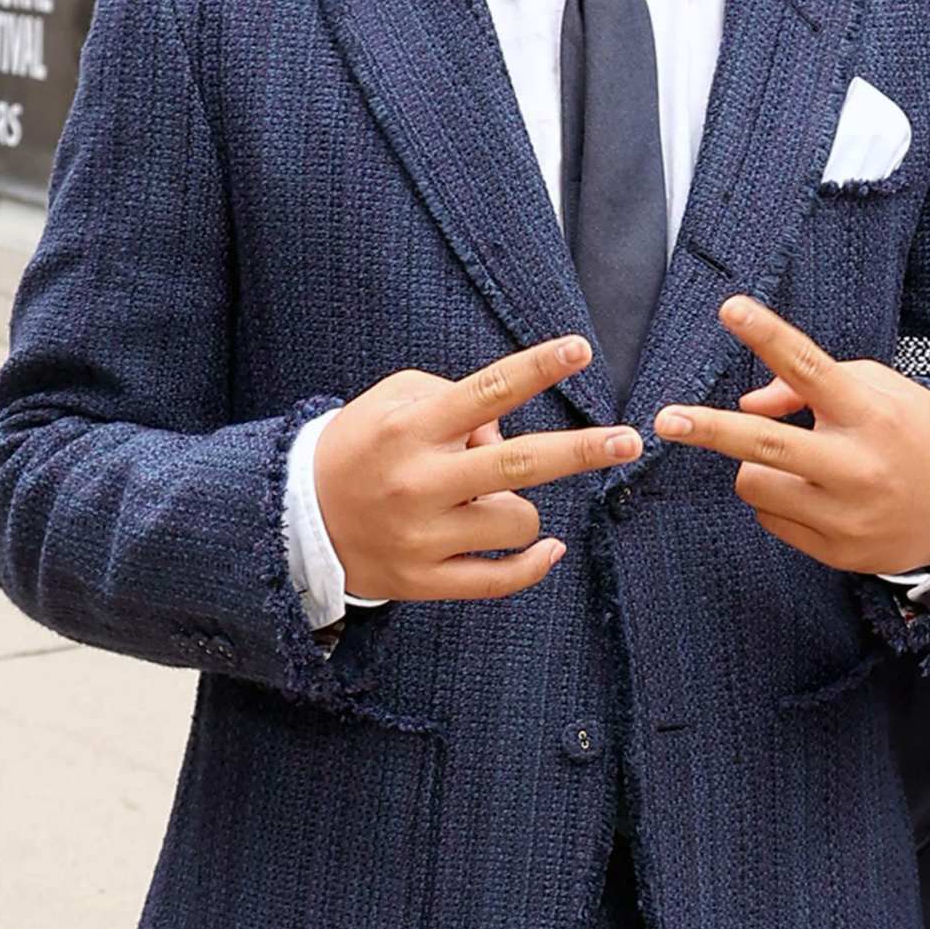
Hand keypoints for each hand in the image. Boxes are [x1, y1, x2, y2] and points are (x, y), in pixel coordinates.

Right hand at [314, 336, 640, 602]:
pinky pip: (501, 579)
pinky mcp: (425, 580)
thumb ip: (454, 400)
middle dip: (582, 450)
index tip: (581, 348)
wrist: (297, 521)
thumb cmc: (361, 448)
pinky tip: (548, 549)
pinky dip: (533, 564)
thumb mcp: (391, 403)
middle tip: (631, 441)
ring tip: (485, 502)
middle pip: (519, 464)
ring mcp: (423, 536)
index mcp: (411, 429)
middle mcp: (419, 481)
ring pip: (517, 521)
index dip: (537, 368)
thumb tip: (507, 431)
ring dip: (521, 509)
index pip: (486, 391)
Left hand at [654, 296, 929, 578]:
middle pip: (766, 447)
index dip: (768, 336)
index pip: (811, 368)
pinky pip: (773, 520)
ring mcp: (846, 515)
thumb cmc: (913, 435)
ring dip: (756, 468)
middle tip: (665, 421)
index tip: (730, 308)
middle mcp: (857, 466)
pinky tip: (818, 498)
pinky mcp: (836, 552)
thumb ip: (808, 388)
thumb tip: (746, 405)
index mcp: (870, 413)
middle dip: (710, 430)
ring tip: (795, 464)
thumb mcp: (879, 391)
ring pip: (755, 486)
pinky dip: (780, 502)